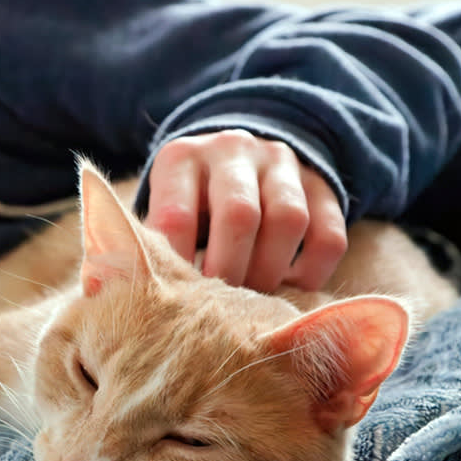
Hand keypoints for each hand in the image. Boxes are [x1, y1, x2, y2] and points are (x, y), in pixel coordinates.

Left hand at [145, 129, 346, 291]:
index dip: (177, 266)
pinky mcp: (321, 184)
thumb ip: (149, 244)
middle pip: (238, 215)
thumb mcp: (160, 210)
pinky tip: (289, 289)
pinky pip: (329, 233)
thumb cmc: (185, 204)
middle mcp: (232, 150)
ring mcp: (281, 163)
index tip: (176, 299)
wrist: (234, 157)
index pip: (177, 216)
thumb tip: (131, 295)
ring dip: (269, 272)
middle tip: (218, 309)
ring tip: (251, 302)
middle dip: (229, 272)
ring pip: (288, 220)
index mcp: (181, 159)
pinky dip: (311, 272)